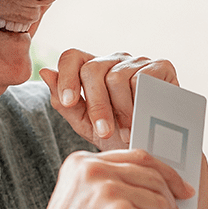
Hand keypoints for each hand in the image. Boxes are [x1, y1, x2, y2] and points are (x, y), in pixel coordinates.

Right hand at [17, 148, 193, 208]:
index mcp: (82, 163)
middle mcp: (92, 170)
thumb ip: (117, 189)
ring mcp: (105, 192)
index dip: (168, 174)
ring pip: (159, 205)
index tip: (185, 192)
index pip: (139, 158)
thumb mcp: (87, 206)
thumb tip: (172, 191)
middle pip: (155, 180)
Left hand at [39, 49, 178, 150]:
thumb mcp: (87, 126)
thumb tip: (45, 72)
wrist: (158, 151)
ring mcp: (138, 61)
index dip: (66, 77)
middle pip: (92, 69)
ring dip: (120, 110)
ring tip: (127, 132)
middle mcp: (114, 60)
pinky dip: (139, 103)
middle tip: (104, 131)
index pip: (72, 57)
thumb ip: (65, 103)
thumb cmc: (121, 137)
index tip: (69, 103)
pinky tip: (142, 119)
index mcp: (94, 71)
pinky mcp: (162, 66)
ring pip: (116, 77)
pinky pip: (141, 79)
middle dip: (96, 105)